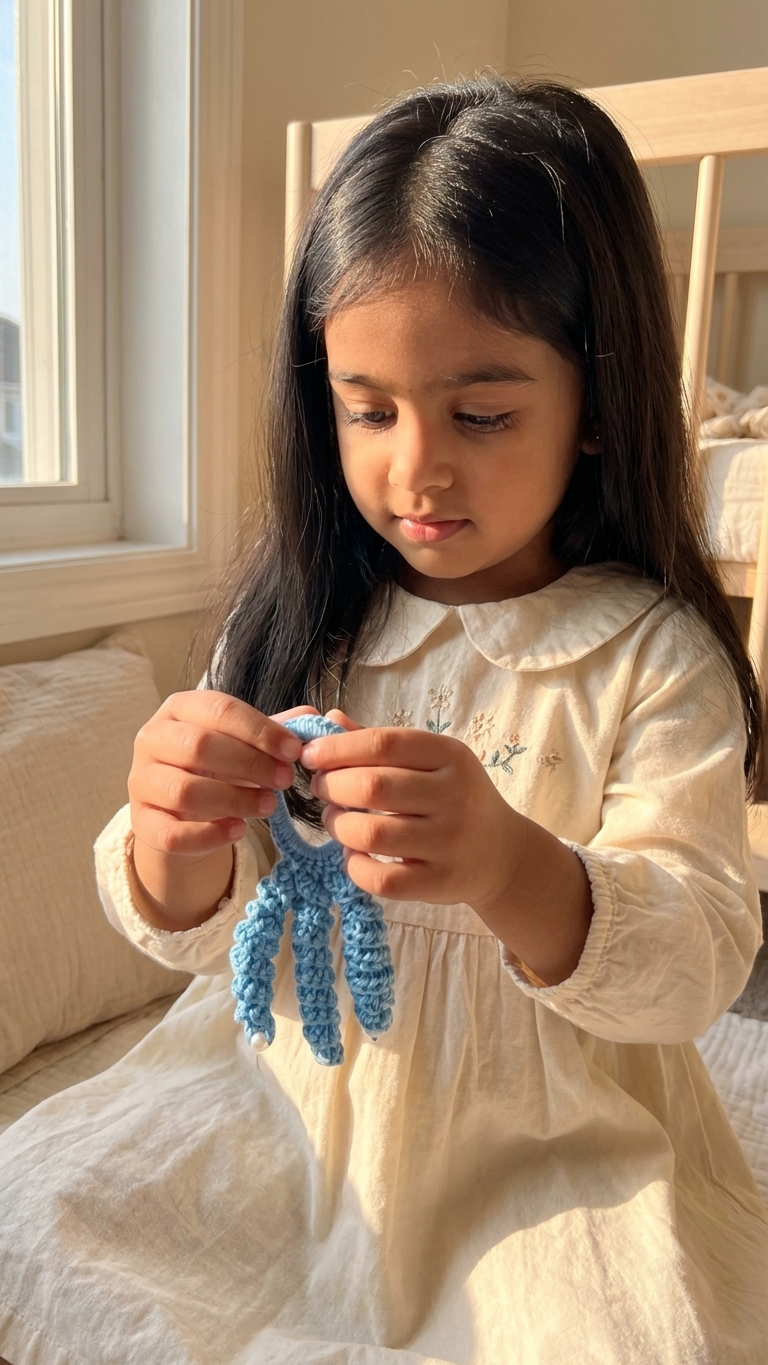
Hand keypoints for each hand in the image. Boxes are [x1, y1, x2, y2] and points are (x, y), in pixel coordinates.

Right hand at [129, 694, 316, 856]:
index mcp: (179, 708)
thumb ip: (274, 731)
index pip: (220, 709)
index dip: (260, 730)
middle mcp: (151, 739)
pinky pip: (172, 833)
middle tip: (285, 781)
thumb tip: (314, 716)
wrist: (178, 808)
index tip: (294, 751)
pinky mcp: (141, 823)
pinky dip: (210, 835)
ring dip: (234, 800)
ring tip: (268, 806)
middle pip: (199, 746)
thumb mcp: (243, 742)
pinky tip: (239, 831)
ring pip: (185, 791)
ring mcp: (140, 781)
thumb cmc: (216, 765)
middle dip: (250, 764)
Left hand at [302, 721, 592, 984]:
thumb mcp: (430, 761)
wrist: (501, 853)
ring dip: (338, 826)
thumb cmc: (454, 798)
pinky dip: (354, 866)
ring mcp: (450, 842)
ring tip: (335, 820)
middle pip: (373, 787)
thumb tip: (330, 719)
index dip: (338, 748)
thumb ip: (381, 742)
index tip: (311, 755)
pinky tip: (352, 855)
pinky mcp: (441, 882)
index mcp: (451, 755)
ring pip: (373, 834)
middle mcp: (455, 796)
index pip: (385, 743)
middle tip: (321, 789)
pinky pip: (382, 879)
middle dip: (332, 786)